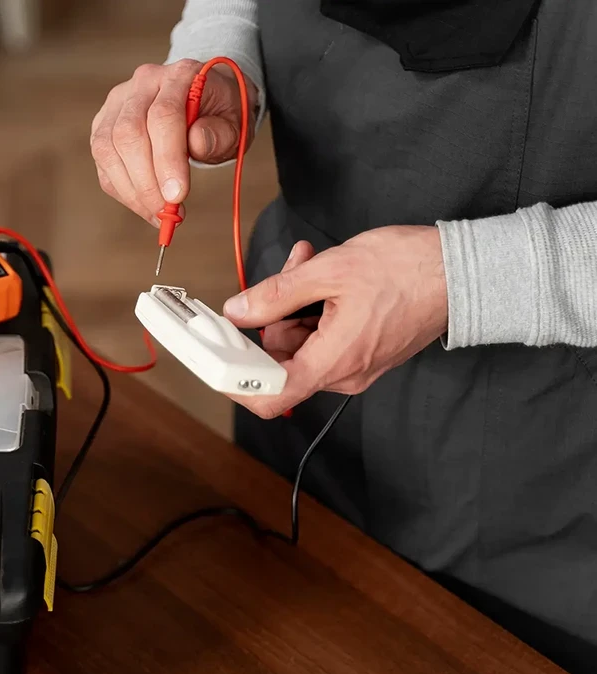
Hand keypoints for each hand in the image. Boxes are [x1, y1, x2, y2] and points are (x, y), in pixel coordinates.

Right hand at [90, 60, 256, 225]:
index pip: (163, 116)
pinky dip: (122, 190)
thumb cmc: (220, 113)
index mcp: (179, 75)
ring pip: (108, 149)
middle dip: (146, 181)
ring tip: (157, 214)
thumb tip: (196, 144)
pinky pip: (103, 163)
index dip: (167, 159)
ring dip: (131, 190)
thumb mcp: (234, 122)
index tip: (178, 196)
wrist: (205, 98)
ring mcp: (118, 103)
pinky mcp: (104, 124)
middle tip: (166, 213)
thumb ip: (219, 133)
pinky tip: (144, 205)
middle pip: (129, 133)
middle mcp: (143, 83)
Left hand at [223, 226, 448, 418]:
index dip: (236, 382)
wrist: (464, 271)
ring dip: (295, 304)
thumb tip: (238, 311)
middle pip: (282, 360)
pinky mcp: (366, 352)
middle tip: (283, 278)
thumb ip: (275, 295)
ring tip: (308, 265)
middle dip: (272, 317)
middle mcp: (345, 373)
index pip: (270, 397)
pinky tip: (322, 276)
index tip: (218, 358)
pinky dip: (316, 309)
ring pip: (302, 343)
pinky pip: (325, 337)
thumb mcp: (329, 271)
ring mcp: (357, 365)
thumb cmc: (407, 269)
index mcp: (333, 361)